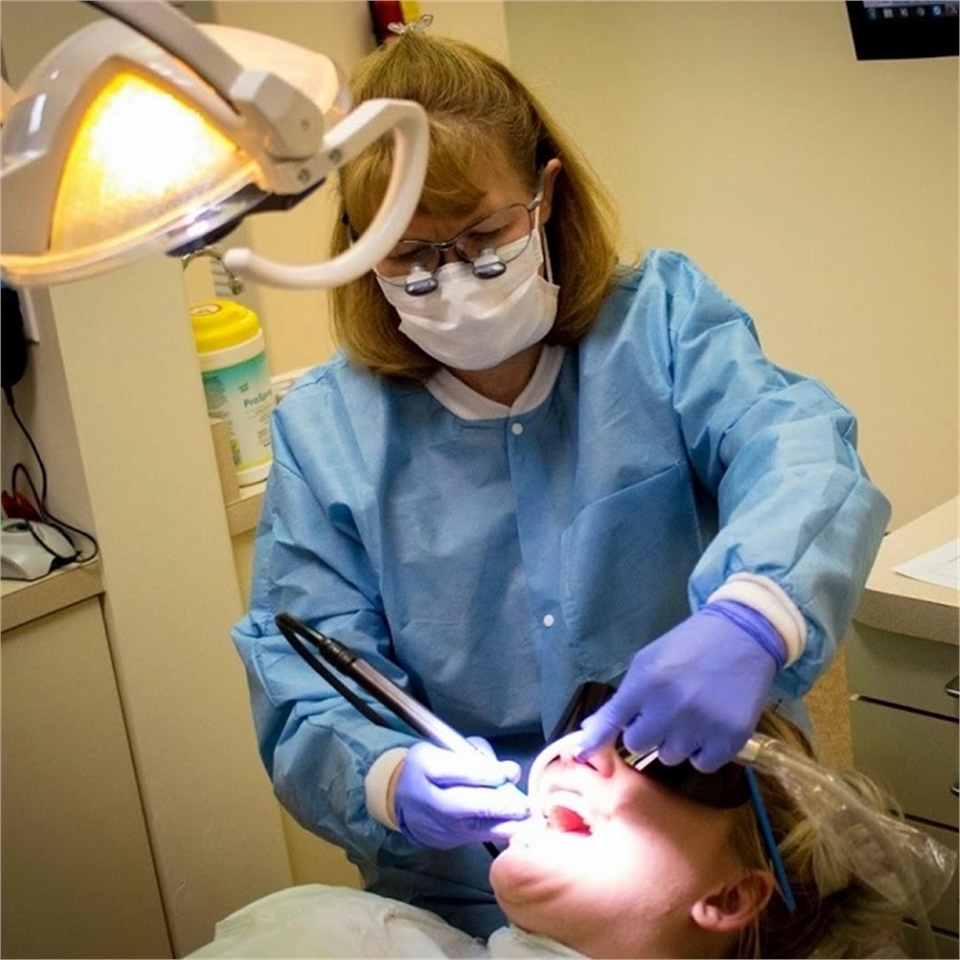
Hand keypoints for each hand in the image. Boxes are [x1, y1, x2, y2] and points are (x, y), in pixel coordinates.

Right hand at [393, 738, 529, 848]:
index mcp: (426, 765)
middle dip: (497, 805)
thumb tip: (510, 772)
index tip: (506, 773)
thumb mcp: (447, 747)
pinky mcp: (448, 841)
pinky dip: (498, 834)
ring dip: (504, 825)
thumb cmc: (432, 766)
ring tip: (528, 820)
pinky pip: (476, 839)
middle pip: (463, 805)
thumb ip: (480, 755)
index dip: (483, 774)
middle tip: (524, 805)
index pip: (455, 771)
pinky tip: (518, 830)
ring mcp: (438, 823)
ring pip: (473, 827)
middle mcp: (430, 798)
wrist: (402, 797)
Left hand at [577, 600, 784, 772]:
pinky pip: (702, 764)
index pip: (612, 721)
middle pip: (638, 745)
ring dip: (675, 742)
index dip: (595, 741)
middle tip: (662, 713)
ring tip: (690, 715)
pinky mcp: (730, 739)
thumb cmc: (689, 645)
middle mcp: (670, 708)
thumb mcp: (649, 661)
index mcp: (646, 683)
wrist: (743, 634)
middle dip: (646, 732)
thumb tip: (591, 729)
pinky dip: (703, 752)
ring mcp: (701, 725)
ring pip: (670, 757)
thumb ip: (623, 697)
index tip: (580, 756)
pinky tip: (709, 727)